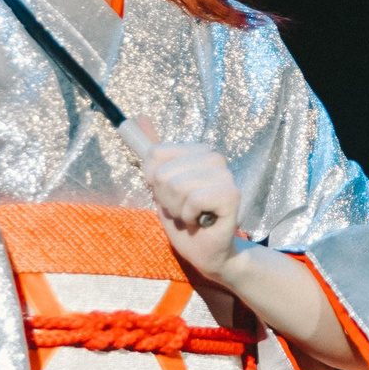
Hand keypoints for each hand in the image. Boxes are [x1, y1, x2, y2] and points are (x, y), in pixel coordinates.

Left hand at [133, 117, 244, 279]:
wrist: (208, 252)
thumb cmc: (185, 220)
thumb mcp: (162, 187)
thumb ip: (153, 156)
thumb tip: (137, 118)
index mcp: (198, 152)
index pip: (155, 153)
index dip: (154, 180)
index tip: (168, 195)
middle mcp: (214, 158)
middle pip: (163, 172)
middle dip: (166, 199)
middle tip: (183, 210)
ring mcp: (225, 175)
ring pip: (178, 185)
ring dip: (178, 209)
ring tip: (191, 216)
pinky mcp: (231, 194)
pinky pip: (194, 199)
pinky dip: (190, 216)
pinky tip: (201, 221)